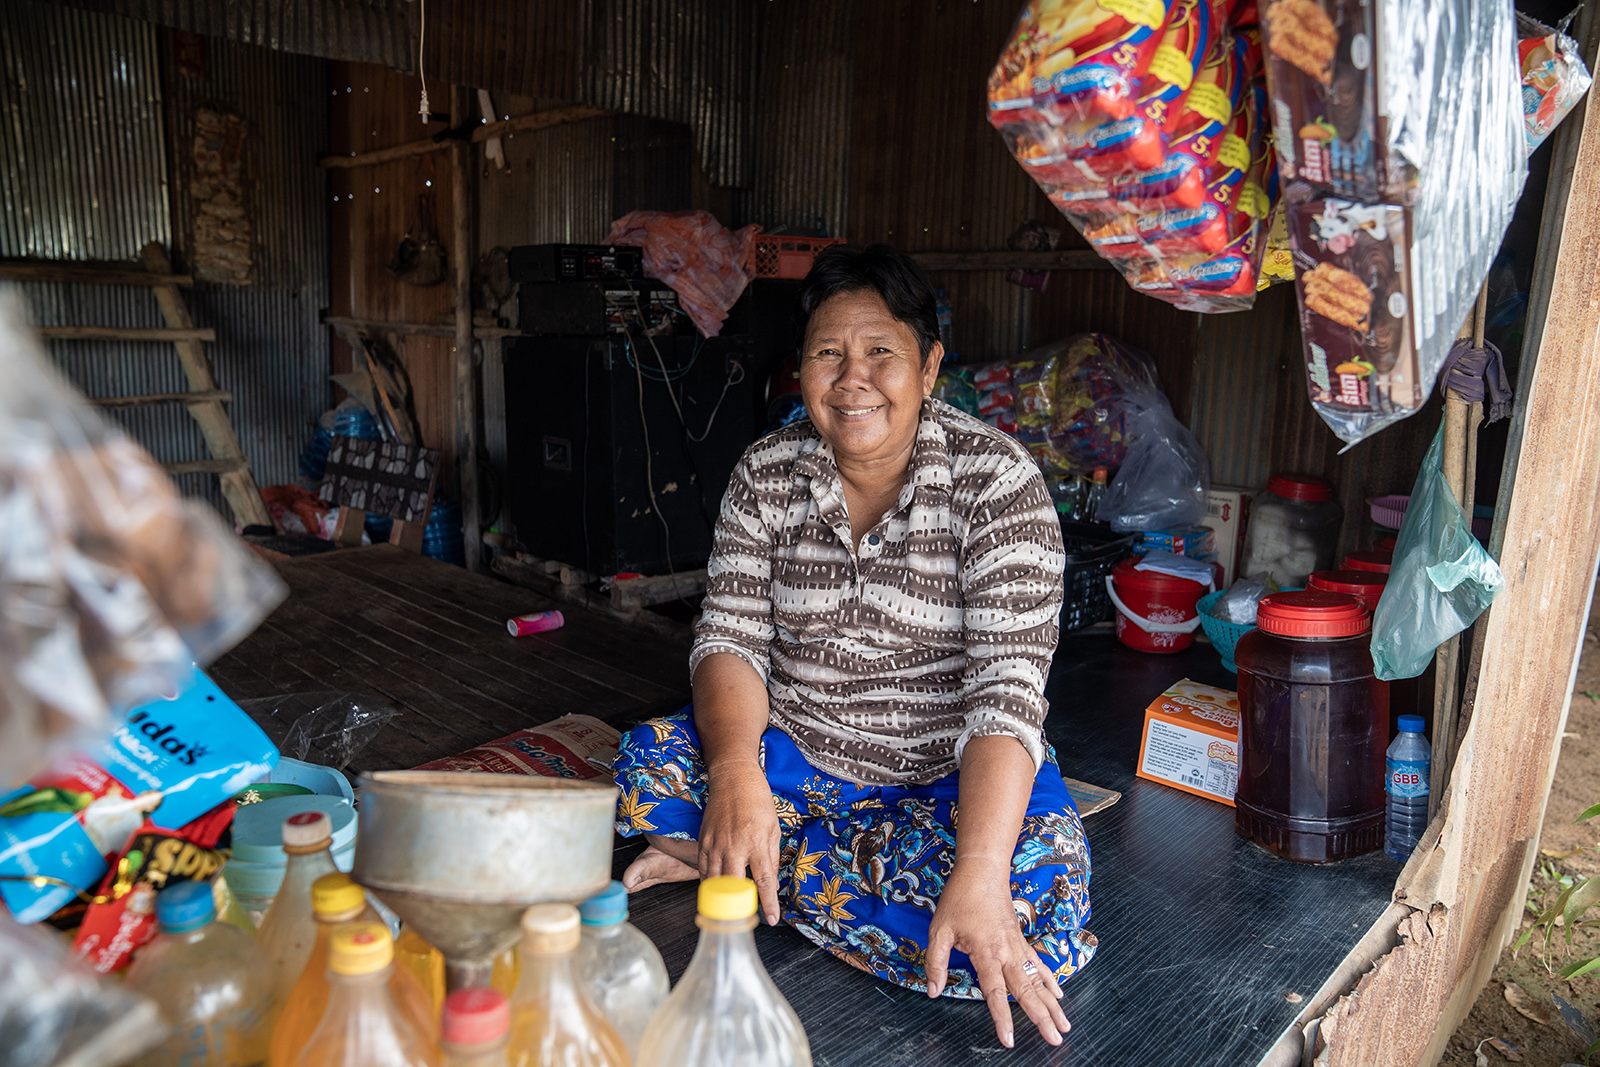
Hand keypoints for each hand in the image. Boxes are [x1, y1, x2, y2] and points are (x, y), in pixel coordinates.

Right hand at [696, 761, 781, 924]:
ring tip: (727, 908)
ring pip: (714, 881)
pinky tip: (716, 888)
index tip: (771, 919)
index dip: (769, 904)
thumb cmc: (757, 800)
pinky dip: (710, 882)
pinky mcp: (704, 841)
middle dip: (738, 907)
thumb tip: (770, 881)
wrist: (733, 778)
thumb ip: (771, 857)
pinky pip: (704, 869)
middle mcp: (735, 846)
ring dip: (721, 898)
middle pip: (733, 887)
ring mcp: (716, 844)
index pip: (763, 882)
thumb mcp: (773, 828)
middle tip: (743, 918)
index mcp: (756, 843)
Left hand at [925, 863, 1069, 1048]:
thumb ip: (936, 963)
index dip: (1002, 1017)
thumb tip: (934, 990)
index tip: (1009, 1039)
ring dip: (1052, 1004)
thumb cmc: (960, 898)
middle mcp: (1007, 952)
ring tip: (1064, 1025)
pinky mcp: (1021, 940)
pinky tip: (1059, 994)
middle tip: (1056, 1039)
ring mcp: (1017, 946)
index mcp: (986, 952)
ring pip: (1038, 980)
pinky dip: (1050, 980)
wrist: (983, 870)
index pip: (995, 992)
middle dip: (1042, 1017)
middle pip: (1027, 990)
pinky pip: (1038, 964)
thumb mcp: (939, 929)